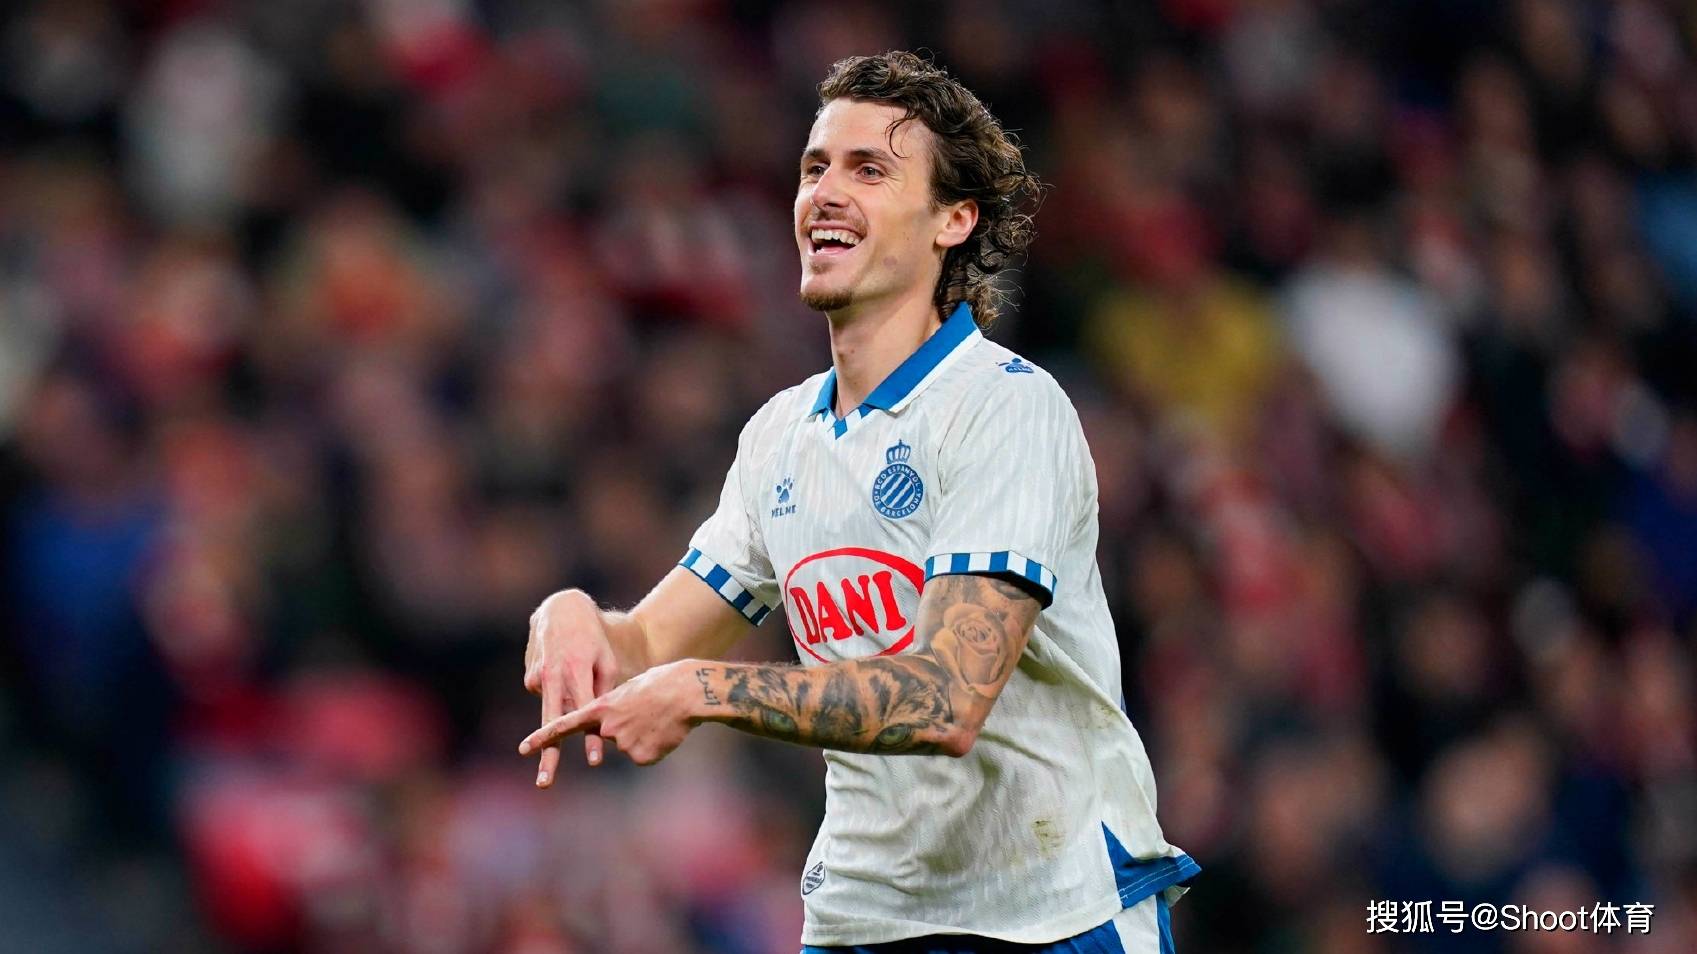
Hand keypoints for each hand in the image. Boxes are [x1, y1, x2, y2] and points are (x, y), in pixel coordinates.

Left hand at [519, 661, 699, 765]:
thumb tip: (613, 727)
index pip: (564, 724)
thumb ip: (613, 708)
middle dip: (625, 727)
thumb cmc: (662, 683)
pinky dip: (655, 747)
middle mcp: (606, 727)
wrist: (687, 692)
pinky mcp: (640, 757)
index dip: (542, 737)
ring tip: (660, 719)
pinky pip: (644, 755)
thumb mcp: (628, 688)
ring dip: (644, 737)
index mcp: (601, 706)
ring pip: (629, 746)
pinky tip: (665, 732)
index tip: (523, 749)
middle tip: (645, 713)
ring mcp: (622, 744)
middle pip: (608, 736)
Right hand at [524, 589, 618, 785]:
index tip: (596, 761)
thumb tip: (601, 722)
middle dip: (548, 754)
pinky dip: (558, 692)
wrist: (561, 610)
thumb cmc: (592, 639)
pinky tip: (561, 672)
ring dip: (557, 721)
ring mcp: (538, 677)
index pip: (585, 712)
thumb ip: (604, 690)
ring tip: (561, 722)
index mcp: (576, 671)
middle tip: (545, 783)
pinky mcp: (530, 678)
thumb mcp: (606, 660)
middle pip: (551, 723)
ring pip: (551, 710)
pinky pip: (548, 696)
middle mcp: (553, 676)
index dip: (591, 738)